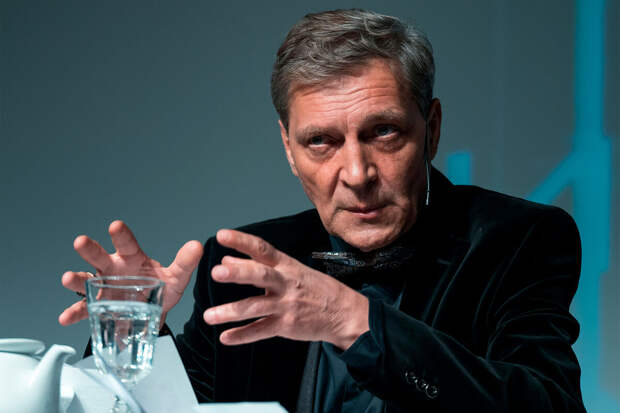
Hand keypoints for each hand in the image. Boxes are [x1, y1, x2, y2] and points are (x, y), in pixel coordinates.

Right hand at [58, 220, 202, 325]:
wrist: (152, 312)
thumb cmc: (160, 288)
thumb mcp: (176, 278)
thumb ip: (185, 263)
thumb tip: (197, 246)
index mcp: (132, 258)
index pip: (127, 243)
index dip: (122, 234)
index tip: (116, 226)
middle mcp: (114, 269)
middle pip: (100, 256)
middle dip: (90, 249)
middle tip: (80, 241)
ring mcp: (103, 287)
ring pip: (86, 280)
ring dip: (76, 279)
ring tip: (67, 278)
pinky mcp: (98, 306)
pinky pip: (84, 309)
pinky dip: (74, 313)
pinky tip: (66, 317)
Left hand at [203, 229, 368, 349]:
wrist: (343, 312)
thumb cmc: (314, 288)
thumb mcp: (290, 270)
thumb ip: (257, 265)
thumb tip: (226, 260)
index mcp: (286, 265)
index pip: (262, 248)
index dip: (242, 241)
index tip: (222, 235)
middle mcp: (285, 282)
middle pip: (260, 275)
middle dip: (238, 273)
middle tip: (216, 271)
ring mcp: (286, 305)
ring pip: (255, 306)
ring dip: (231, 311)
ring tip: (208, 315)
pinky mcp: (287, 325)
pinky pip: (261, 331)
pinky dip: (243, 336)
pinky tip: (225, 338)